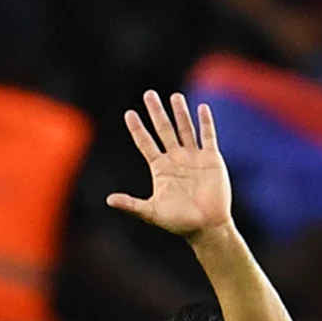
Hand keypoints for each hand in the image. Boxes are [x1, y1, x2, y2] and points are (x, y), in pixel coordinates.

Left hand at [106, 90, 231, 240]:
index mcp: (160, 169)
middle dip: (156, 112)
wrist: (206, 226)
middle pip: (164, 130)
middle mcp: (175, 159)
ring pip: (185, 129)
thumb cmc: (178, 222)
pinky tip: (201, 108)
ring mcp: (194, 158)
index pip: (146, 143)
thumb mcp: (151, 212)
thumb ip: (131, 205)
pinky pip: (208, 137)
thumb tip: (109, 200)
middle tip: (149, 94)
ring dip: (180, 113)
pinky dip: (205, 123)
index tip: (130, 113)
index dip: (138, 129)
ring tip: (173, 96)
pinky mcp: (211, 159)